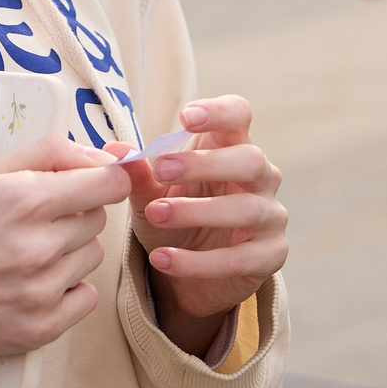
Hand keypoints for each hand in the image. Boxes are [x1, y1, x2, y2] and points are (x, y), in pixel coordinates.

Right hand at [0, 136, 131, 357]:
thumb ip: (50, 153)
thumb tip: (102, 156)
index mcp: (23, 200)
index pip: (107, 184)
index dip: (107, 179)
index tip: (102, 182)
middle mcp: (35, 246)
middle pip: (97, 219)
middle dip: (75, 214)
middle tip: (38, 221)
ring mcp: (40, 289)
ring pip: (93, 256)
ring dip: (70, 251)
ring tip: (30, 252)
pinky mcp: (42, 325)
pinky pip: (88, 296)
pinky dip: (69, 289)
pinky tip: (36, 281)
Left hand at [122, 96, 287, 348]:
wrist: (189, 275)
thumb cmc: (175, 218)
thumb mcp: (151, 195)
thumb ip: (138, 174)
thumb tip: (115, 150)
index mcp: (232, 147)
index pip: (239, 115)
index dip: (219, 112)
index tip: (185, 117)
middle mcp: (261, 176)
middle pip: (250, 159)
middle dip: (205, 164)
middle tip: (161, 171)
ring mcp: (271, 216)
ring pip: (248, 209)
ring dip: (198, 211)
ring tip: (156, 214)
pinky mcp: (270, 255)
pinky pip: (241, 258)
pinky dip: (198, 261)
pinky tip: (163, 259)